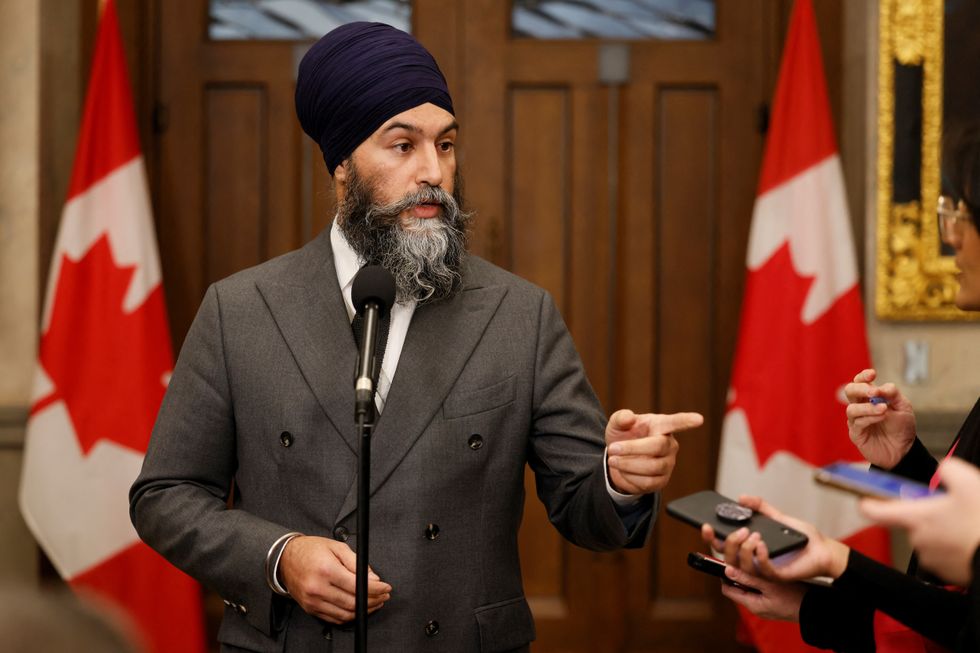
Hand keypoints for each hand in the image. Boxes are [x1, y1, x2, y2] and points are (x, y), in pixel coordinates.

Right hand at [280, 535, 391, 623]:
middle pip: (353, 602)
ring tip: (375, 602)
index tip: (386, 587)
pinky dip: (349, 615)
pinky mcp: (310, 608)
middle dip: (374, 600)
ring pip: (345, 614)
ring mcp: (313, 601)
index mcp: (326, 570)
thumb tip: (373, 579)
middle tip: (384, 595)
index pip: (357, 585)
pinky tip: (358, 608)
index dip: (376, 589)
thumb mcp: (337, 547)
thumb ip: (357, 563)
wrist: (285, 559)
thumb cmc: (311, 550)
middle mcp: (318, 588)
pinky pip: (334, 618)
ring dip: (364, 610)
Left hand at [605, 410, 702, 493]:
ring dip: (627, 464)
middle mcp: (669, 444)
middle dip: (632, 449)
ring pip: (652, 467)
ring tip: (613, 460)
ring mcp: (668, 464)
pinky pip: (647, 483)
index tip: (698, 419)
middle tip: (612, 449)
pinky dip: (629, 477)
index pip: (675, 422)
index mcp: (661, 426)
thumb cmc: (623, 436)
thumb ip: (621, 418)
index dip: (686, 421)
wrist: (617, 459)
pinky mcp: (661, 481)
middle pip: (658, 446)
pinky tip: (623, 471)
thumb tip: (629, 417)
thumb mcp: (617, 424)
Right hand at [700, 496, 849, 581]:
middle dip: (729, 542)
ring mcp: (762, 570)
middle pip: (727, 556)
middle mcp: (752, 560)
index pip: (722, 545)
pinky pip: (762, 570)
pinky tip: (763, 544)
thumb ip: (760, 507)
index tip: (706, 524)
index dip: (710, 537)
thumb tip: (741, 497)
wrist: (823, 549)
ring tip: (756, 535)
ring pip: (741, 565)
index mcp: (748, 547)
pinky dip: (760, 556)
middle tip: (741, 529)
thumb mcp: (777, 517)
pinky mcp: (776, 576)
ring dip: (745, 549)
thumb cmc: (801, 537)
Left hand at [719, 565, 807, 621]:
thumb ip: (748, 579)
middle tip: (740, 553)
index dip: (724, 574)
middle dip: (737, 570)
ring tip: (752, 557)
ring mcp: (763, 603)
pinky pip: (758, 587)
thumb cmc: (794, 598)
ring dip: (748, 572)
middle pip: (737, 586)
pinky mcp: (770, 600)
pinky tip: (762, 566)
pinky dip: (757, 577)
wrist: (814, 608)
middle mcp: (755, 605)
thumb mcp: (769, 586)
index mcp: (751, 604)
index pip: (728, 589)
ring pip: (748, 585)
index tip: (727, 559)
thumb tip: (727, 571)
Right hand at [844, 368, 915, 468]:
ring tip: (883, 409)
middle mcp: (860, 406)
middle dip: (860, 389)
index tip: (872, 374)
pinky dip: (869, 418)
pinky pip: (857, 423)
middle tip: (873, 392)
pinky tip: (882, 417)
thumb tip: (880, 387)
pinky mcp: (856, 434)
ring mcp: (856, 420)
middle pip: (850, 391)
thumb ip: (893, 394)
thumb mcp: (903, 407)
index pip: (860, 382)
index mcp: (870, 397)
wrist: (904, 450)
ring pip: (851, 408)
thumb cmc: (902, 427)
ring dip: (867, 407)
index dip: (863, 376)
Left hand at [860, 458, 979, 585]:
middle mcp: (918, 540)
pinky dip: (953, 547)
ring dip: (942, 531)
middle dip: (927, 514)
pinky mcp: (946, 573)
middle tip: (950, 509)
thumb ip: (949, 468)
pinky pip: (943, 555)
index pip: (875, 511)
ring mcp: (932, 558)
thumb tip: (946, 469)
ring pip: (929, 538)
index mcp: (916, 517)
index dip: (869, 503)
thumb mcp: (969, 483)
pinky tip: (969, 539)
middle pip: (912, 522)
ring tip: (965, 525)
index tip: (866, 499)